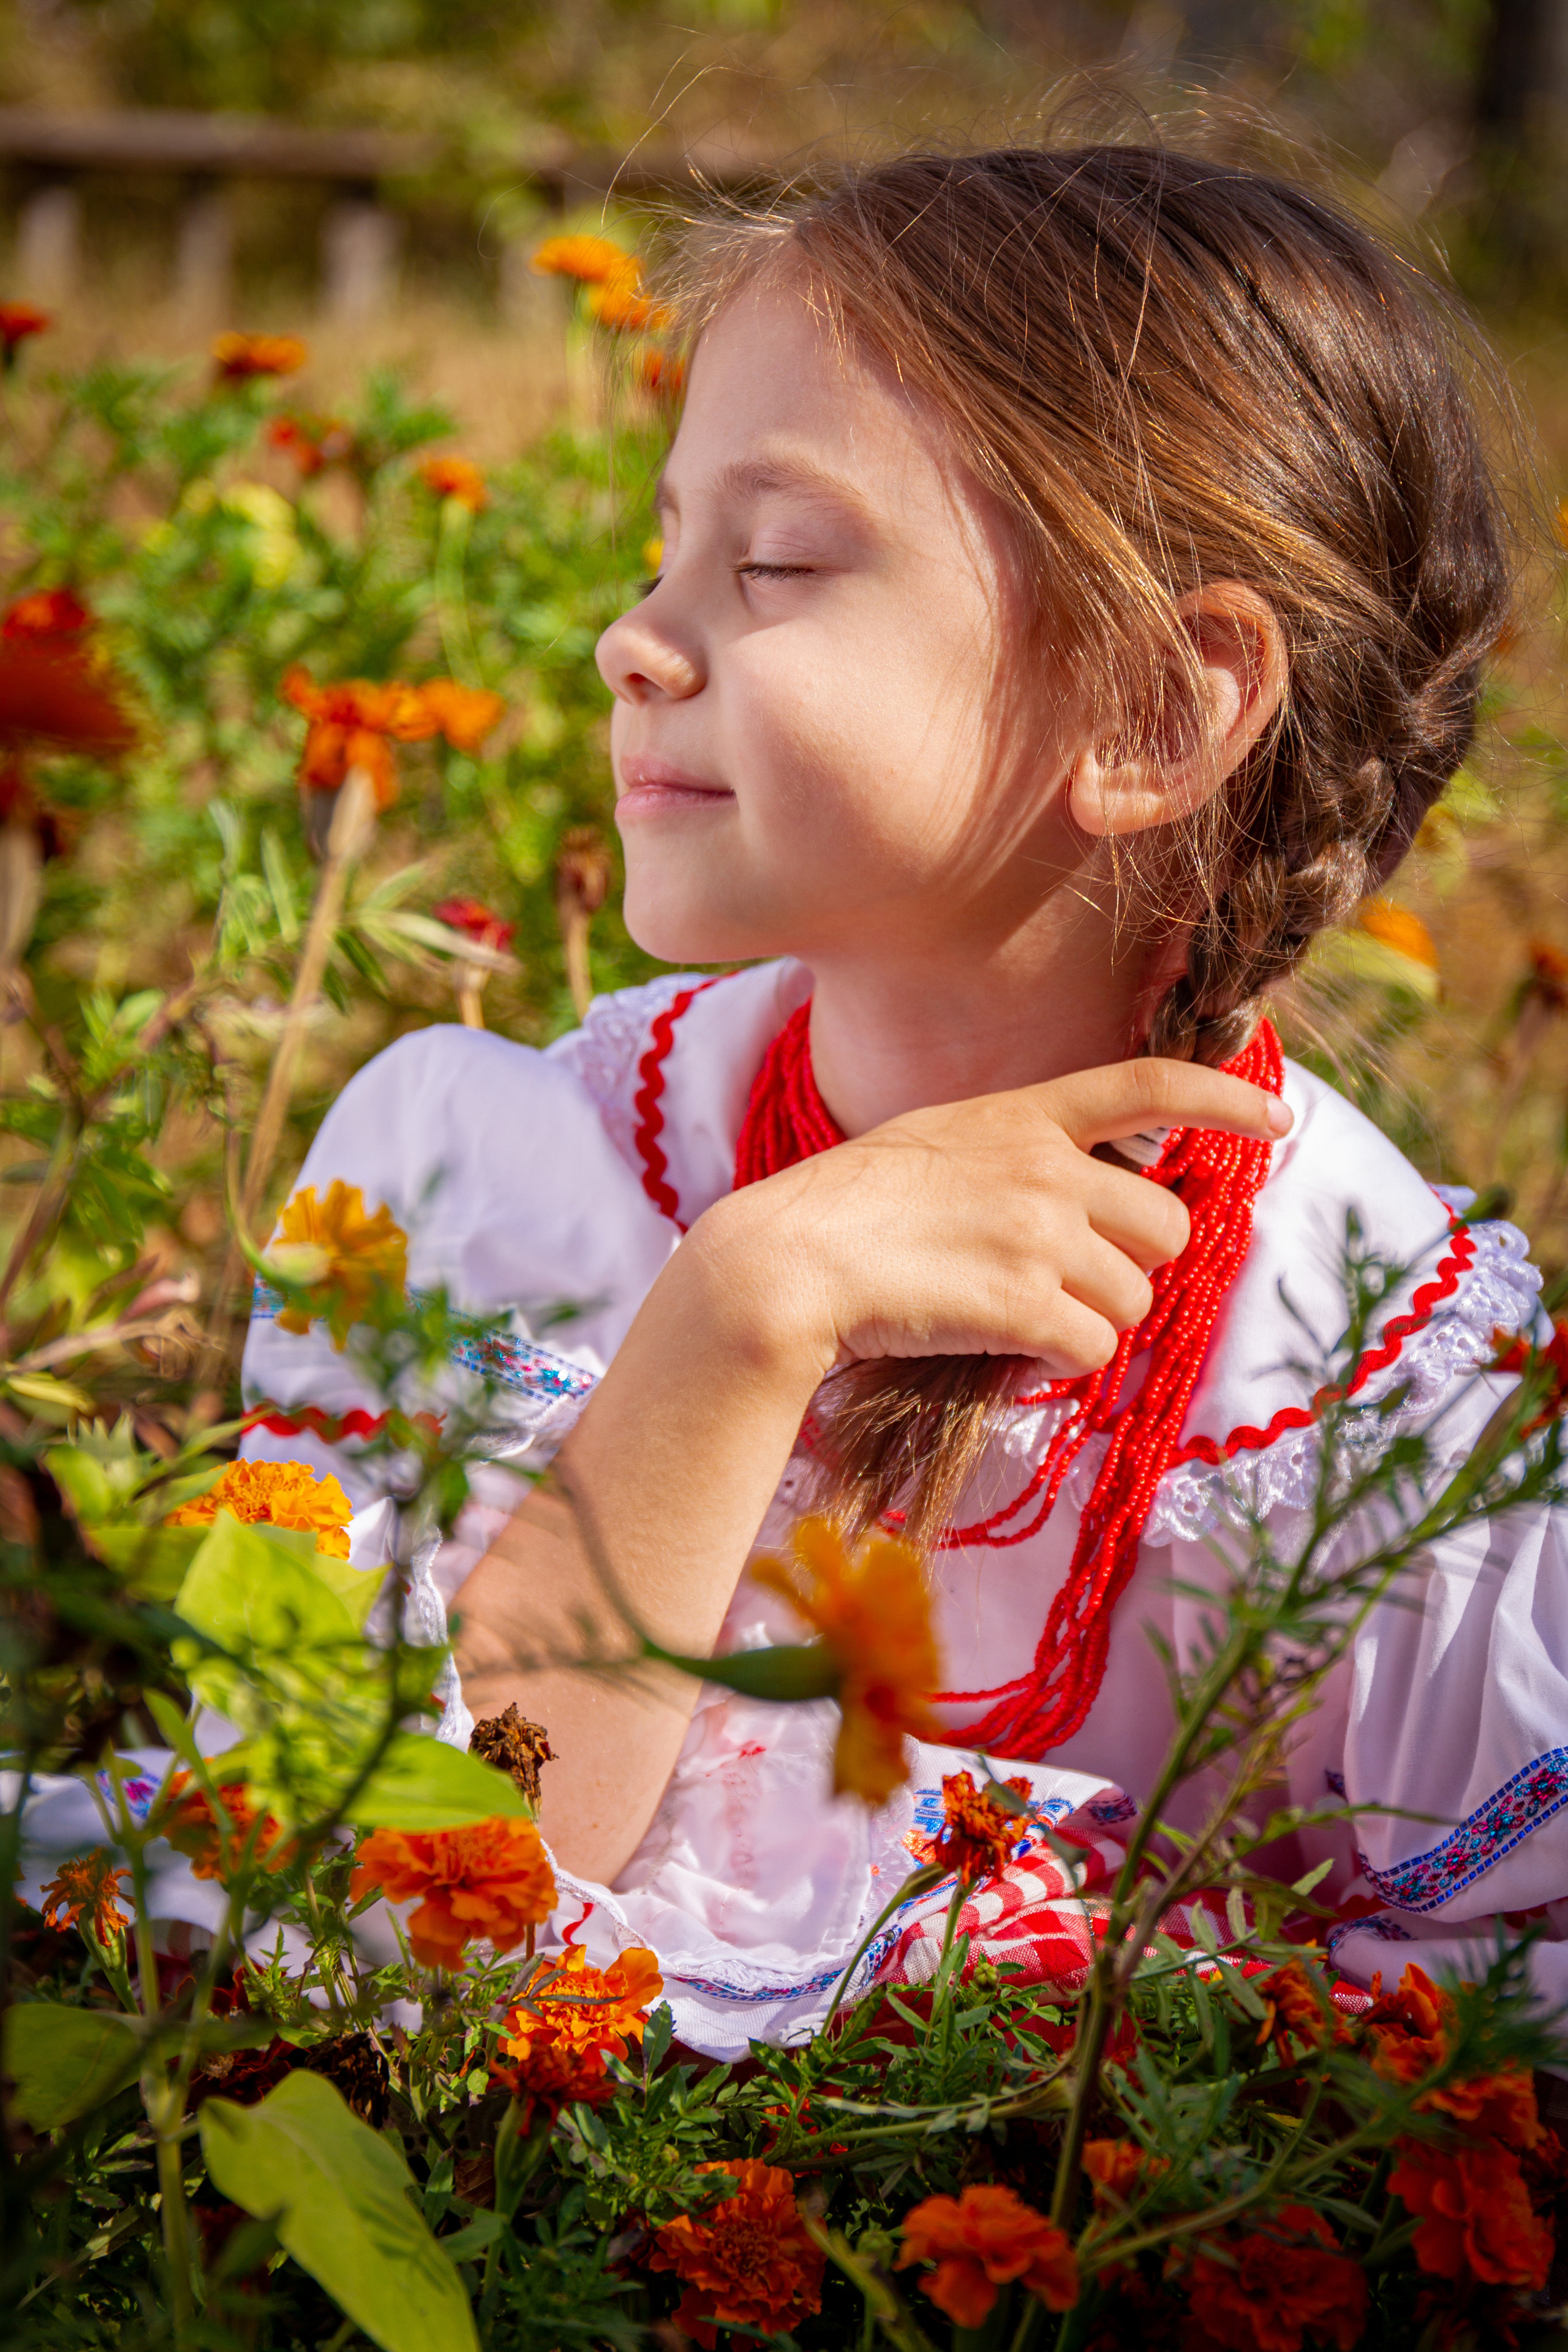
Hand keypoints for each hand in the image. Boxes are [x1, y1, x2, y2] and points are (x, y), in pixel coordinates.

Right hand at [694, 1059, 1291, 1380]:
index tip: (1275, 1119)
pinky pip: (1093, 1352)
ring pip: (1134, 1300)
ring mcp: (1040, 1235)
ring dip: (1089, 1324)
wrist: (788, 1261)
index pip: (1148, 1084)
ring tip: (1015, 1320)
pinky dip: (1057, 1365)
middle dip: (1132, 1268)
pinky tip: (1002, 1350)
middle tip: (1070, 1287)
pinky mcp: (1026, 1305)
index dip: (1224, 1099)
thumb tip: (1069, 1214)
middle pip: (1165, 1227)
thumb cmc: (841, 1212)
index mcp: (1022, 1115)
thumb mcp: (933, 1148)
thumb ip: (1011, 1161)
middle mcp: (1047, 1168)